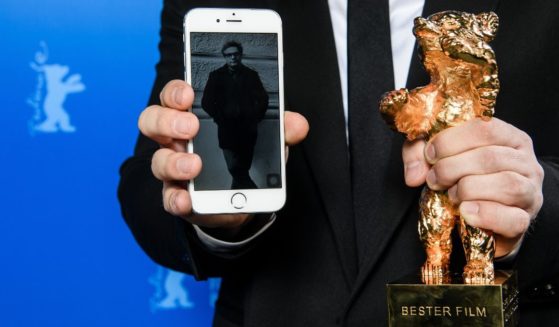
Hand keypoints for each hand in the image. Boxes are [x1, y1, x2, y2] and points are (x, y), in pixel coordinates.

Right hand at [138, 80, 308, 229]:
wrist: (242, 197)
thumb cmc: (245, 157)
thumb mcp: (264, 140)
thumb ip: (279, 130)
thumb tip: (297, 124)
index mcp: (193, 116)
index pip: (175, 96)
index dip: (176, 91)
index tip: (189, 93)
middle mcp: (177, 139)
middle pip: (154, 120)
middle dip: (169, 120)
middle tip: (192, 126)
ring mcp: (174, 168)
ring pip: (158, 160)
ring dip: (173, 162)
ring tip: (194, 166)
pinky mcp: (179, 196)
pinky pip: (169, 197)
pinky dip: (177, 199)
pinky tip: (187, 200)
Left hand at [402, 118, 543, 256]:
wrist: (482, 217)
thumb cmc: (463, 179)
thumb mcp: (439, 157)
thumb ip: (419, 154)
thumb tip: (413, 175)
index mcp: (509, 137)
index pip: (485, 127)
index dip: (451, 140)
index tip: (430, 154)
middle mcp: (525, 161)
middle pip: (491, 157)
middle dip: (452, 168)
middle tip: (433, 179)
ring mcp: (530, 191)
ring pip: (506, 184)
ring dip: (468, 189)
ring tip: (450, 195)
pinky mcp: (524, 220)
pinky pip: (512, 218)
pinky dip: (485, 215)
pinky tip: (465, 212)